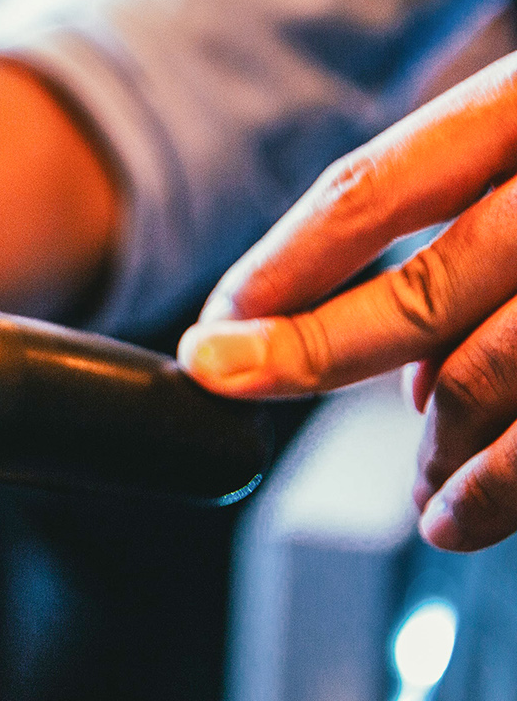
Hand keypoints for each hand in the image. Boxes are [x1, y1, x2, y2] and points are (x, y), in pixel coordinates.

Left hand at [178, 52, 516, 551]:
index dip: (283, 259)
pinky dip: (508, 488)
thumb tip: (399, 356)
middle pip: (420, 287)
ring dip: (430, 450)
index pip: (381, 185)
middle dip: (304, 352)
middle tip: (230, 378)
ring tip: (419, 494)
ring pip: (493, 376)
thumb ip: (486, 219)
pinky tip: (468, 515)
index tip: (214, 319)